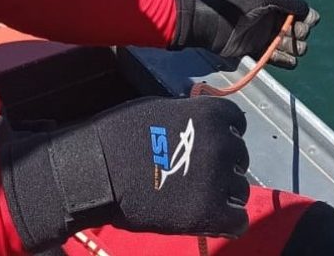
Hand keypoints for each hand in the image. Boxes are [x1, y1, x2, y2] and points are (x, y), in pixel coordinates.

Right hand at [0, 96, 249, 252]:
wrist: (94, 171)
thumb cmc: (119, 136)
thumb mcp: (161, 110)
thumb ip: (190, 117)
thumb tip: (203, 124)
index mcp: (212, 114)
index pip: (237, 124)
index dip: (223, 136)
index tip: (206, 147)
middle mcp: (222, 143)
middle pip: (239, 158)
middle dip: (222, 166)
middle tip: (195, 176)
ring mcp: (218, 178)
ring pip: (239, 190)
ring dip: (223, 195)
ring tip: (195, 198)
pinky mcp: (208, 212)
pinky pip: (236, 221)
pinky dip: (225, 222)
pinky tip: (205, 219)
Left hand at [171, 0, 319, 68]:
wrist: (211, 22)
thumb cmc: (238, 5)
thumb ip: (288, 1)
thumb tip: (307, 10)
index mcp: (273, 2)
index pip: (297, 10)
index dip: (307, 17)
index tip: (310, 22)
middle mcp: (270, 18)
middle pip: (295, 28)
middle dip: (301, 33)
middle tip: (298, 35)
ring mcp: (262, 35)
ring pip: (286, 44)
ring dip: (295, 48)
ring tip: (296, 50)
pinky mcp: (255, 50)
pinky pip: (274, 57)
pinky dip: (284, 60)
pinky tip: (291, 62)